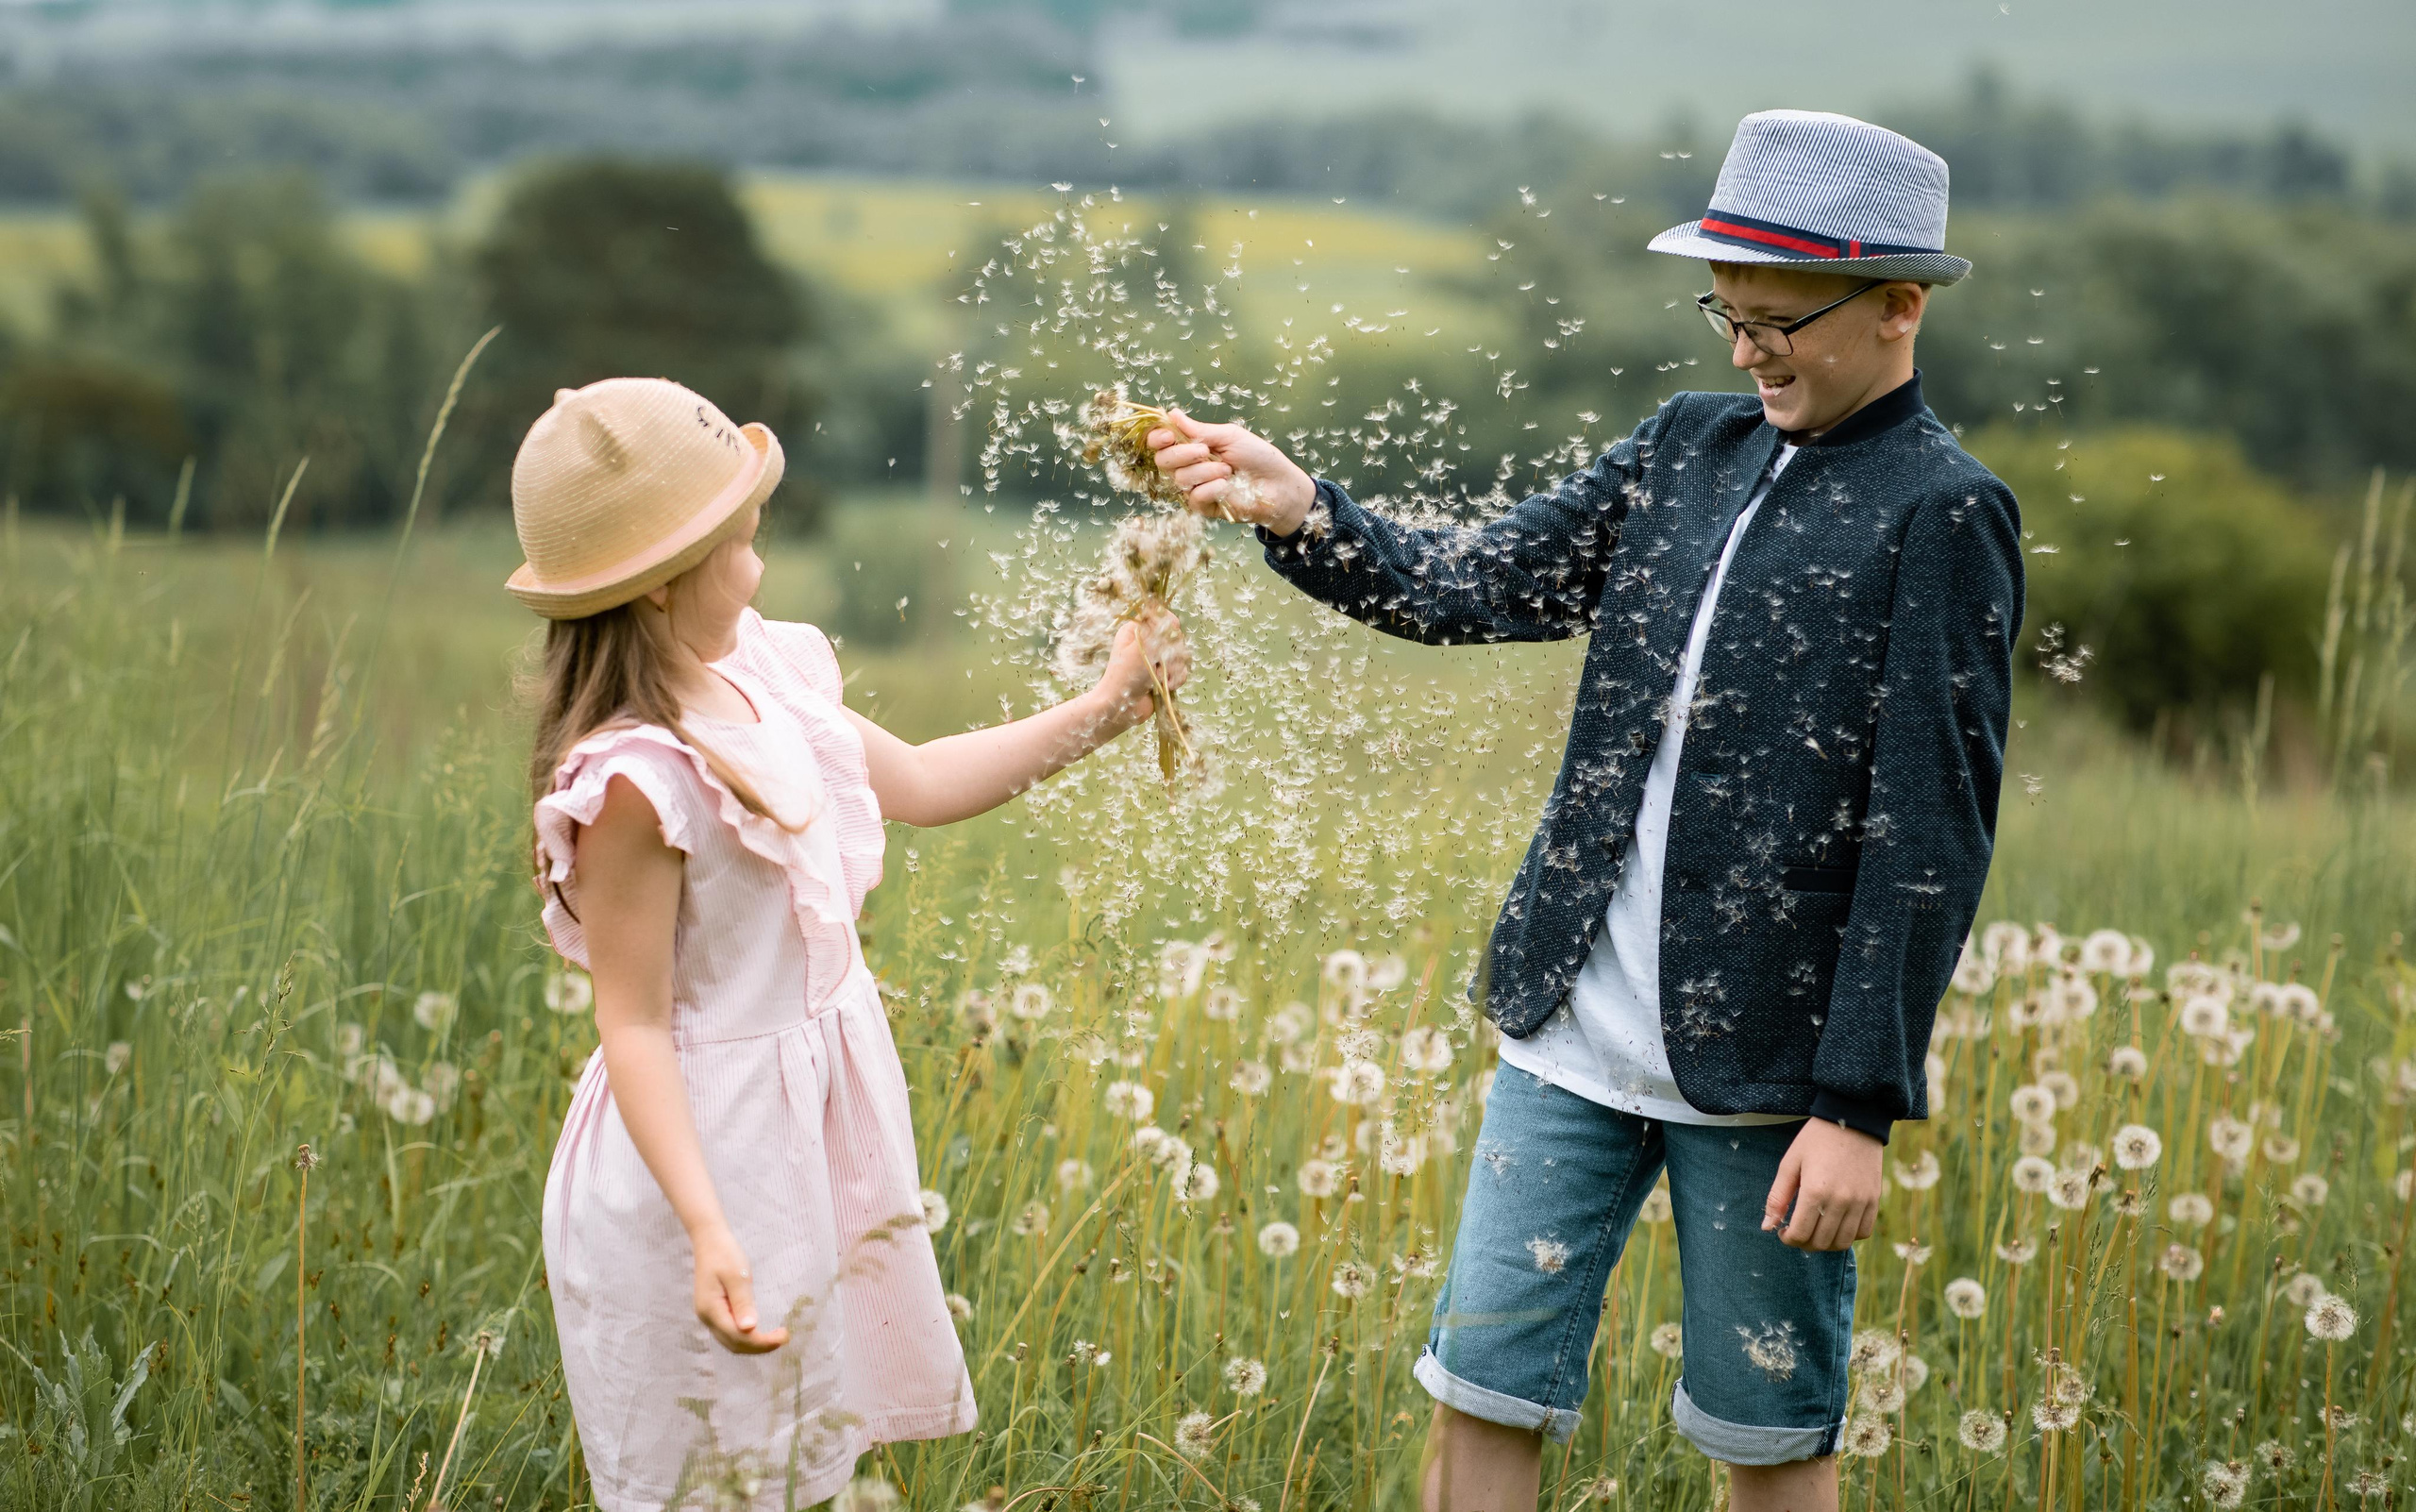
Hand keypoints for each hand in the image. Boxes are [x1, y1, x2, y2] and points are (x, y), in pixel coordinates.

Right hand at [691, 1224, 788, 1353]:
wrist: (709, 1241)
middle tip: (784, 1337)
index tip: (784, 1336)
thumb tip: (749, 1329)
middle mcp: (707, 1318)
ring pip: (731, 1342)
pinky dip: (746, 1338)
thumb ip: (743, 1303)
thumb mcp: (737, 1275)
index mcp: (711, 1310)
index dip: (762, 1342)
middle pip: (734, 1344)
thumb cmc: (725, 1254)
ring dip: (753, 1345)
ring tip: (776, 1338)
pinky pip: (729, 1333)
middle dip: (759, 1347)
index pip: (738, 1337)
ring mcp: (709, 1316)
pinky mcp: (714, 1312)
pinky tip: (760, 1332)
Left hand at [1094, 600, 1190, 730]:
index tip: (1166, 640)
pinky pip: (1182, 671)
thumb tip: (1171, 620)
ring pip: (1181, 656)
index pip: (1165, 618)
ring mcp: (1157, 659)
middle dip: (1170, 655)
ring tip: (1157, 680)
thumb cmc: (1124, 677)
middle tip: (1157, 664)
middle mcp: (1148, 642)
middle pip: (1177, 638)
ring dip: (1172, 670)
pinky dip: (1175, 680)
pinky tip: (1165, 687)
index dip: (1170, 629)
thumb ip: (1157, 632)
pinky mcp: (1165, 674)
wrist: (1121, 708)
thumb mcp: (1140, 649)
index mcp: (1137, 630)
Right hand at [1147, 409, 1317, 535]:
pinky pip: (1194, 497)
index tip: (1168, 435)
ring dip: (1205, 470)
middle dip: (1181, 453)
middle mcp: (1189, 466)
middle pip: (1163, 460)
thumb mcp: (1230, 436)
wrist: (1278, 484)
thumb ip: (1200, 429)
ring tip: (1228, 470)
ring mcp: (1195, 487)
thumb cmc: (1257, 456)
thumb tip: (1173, 413)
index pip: (1162, 442)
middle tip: (1204, 450)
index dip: (1157, 438)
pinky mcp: (1204, 506)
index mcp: (1192, 445)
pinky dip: (1211, 488)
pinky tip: (1226, 486)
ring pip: (1180, 478)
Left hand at [1762, 1119, 1883, 1251]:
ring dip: (1826, 1243)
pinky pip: (1864, 1232)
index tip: (1782, 1231)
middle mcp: (1840, 1201)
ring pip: (1843, 1242)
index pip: (1800, 1234)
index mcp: (1815, 1192)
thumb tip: (1767, 1227)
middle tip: (1797, 1231)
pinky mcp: (1874, 1200)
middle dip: (1804, 1243)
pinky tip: (1836, 1223)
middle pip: (1821, 1243)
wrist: (1852, 1119)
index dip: (1787, 1239)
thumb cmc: (1815, 1140)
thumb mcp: (1790, 1163)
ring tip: (1816, 1229)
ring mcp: (1861, 1202)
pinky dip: (1849, 1235)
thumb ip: (1777, 1197)